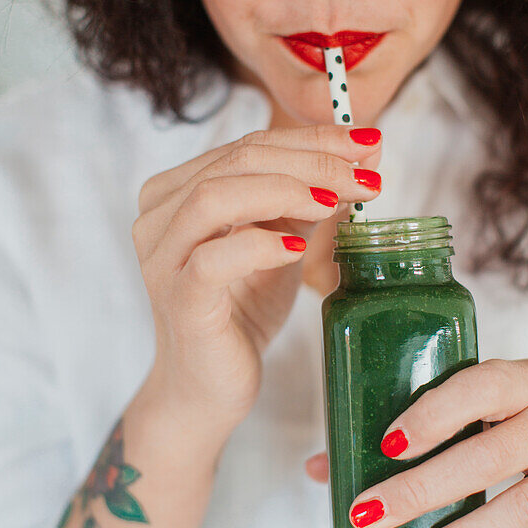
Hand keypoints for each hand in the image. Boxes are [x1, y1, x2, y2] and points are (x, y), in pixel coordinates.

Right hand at [133, 124, 381, 440]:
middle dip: (310, 161)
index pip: (248, 145)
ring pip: (215, 197)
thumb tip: (365, 152)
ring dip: (285, 191)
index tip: (368, 142)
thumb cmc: (241, 310)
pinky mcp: (179, 300)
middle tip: (365, 175)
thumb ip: (311, 198)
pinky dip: (261, 244)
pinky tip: (299, 249)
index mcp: (176, 192)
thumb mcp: (283, 240)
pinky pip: (215, 259)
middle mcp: (159, 217)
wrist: (209, 388)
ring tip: (335, 203)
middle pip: (236, 161)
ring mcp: (163, 258)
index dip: (311, 139)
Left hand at [305, 358, 527, 527]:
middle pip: (491, 459)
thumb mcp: (484, 405)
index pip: (482, 388)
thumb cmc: (519, 418)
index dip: (434, 415)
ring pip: (519, 511)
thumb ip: (414, 428)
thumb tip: (320, 468)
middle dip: (423, 491)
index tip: (385, 447)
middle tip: (367, 515)